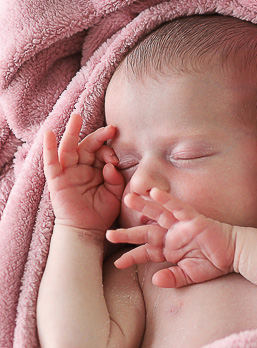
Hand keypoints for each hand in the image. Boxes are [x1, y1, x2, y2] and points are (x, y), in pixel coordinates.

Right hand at [42, 113, 120, 232]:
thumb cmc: (102, 211)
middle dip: (98, 136)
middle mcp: (82, 167)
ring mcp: (68, 171)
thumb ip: (116, 179)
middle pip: (87, 146)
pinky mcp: (56, 179)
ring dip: (72, 132)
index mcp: (97, 169)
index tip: (116, 159)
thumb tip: (111, 166)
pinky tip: (50, 134)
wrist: (87, 229)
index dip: (109, 152)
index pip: (102, 153)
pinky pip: (51, 162)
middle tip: (111, 128)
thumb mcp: (115, 194)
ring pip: (69, 148)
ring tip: (76, 117)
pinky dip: (49, 148)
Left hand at [106, 187, 236, 287]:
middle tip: (108, 234)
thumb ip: (173, 278)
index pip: (145, 252)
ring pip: (158, 213)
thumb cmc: (214, 264)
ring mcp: (181, 225)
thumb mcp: (190, 276)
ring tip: (128, 199)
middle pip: (145, 231)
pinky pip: (178, 207)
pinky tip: (154, 193)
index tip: (117, 263)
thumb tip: (156, 281)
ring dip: (143, 206)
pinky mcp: (193, 218)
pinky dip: (167, 200)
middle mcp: (171, 235)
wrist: (235, 255)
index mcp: (169, 249)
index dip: (132, 256)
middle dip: (127, 233)